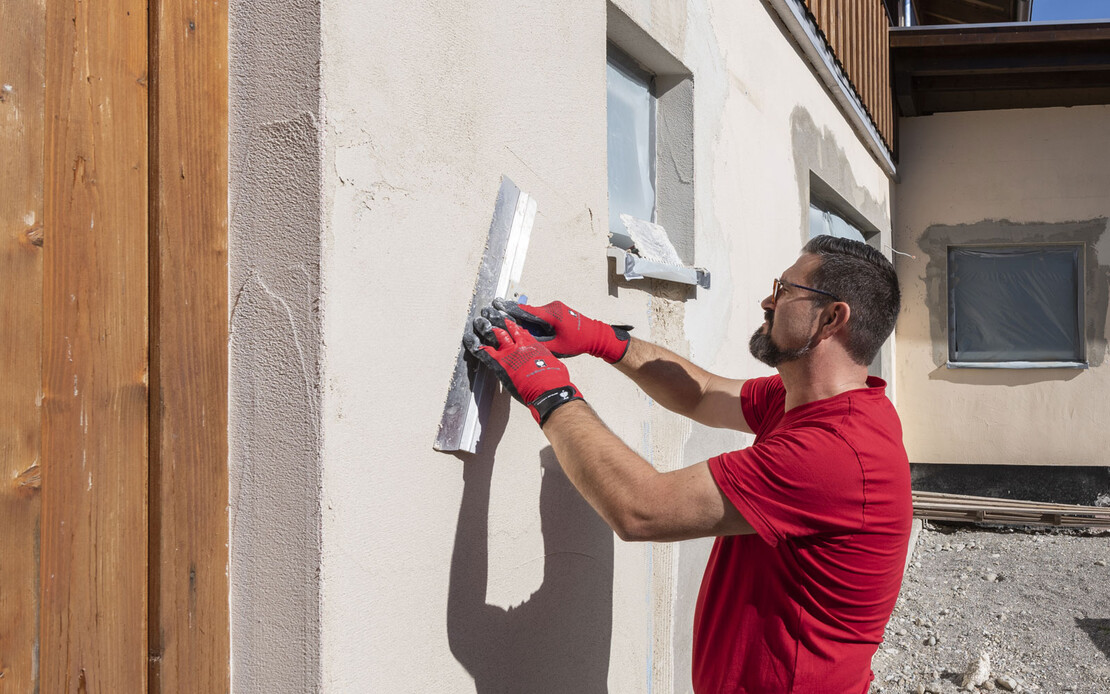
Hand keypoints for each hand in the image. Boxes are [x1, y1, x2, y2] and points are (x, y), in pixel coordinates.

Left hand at [463, 313, 583, 425]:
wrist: (549, 389)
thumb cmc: (555, 380)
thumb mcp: (554, 364)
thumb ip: (546, 360)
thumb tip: (548, 363)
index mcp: (533, 344)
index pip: (519, 329)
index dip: (511, 322)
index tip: (506, 316)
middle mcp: (520, 345)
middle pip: (506, 327)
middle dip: (497, 319)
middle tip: (489, 312)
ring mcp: (509, 353)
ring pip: (494, 334)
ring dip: (485, 326)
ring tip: (479, 320)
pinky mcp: (500, 364)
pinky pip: (483, 351)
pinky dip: (474, 344)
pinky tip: (468, 339)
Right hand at [491, 297, 631, 362]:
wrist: (597, 335)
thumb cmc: (578, 342)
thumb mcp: (557, 346)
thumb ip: (538, 343)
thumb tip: (522, 343)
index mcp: (551, 315)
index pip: (527, 311)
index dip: (511, 309)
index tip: (497, 306)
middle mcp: (553, 307)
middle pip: (529, 311)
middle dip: (515, 314)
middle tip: (497, 311)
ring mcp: (556, 307)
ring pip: (536, 313)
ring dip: (526, 319)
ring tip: (510, 320)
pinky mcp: (559, 310)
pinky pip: (542, 314)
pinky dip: (535, 319)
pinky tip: (528, 325)